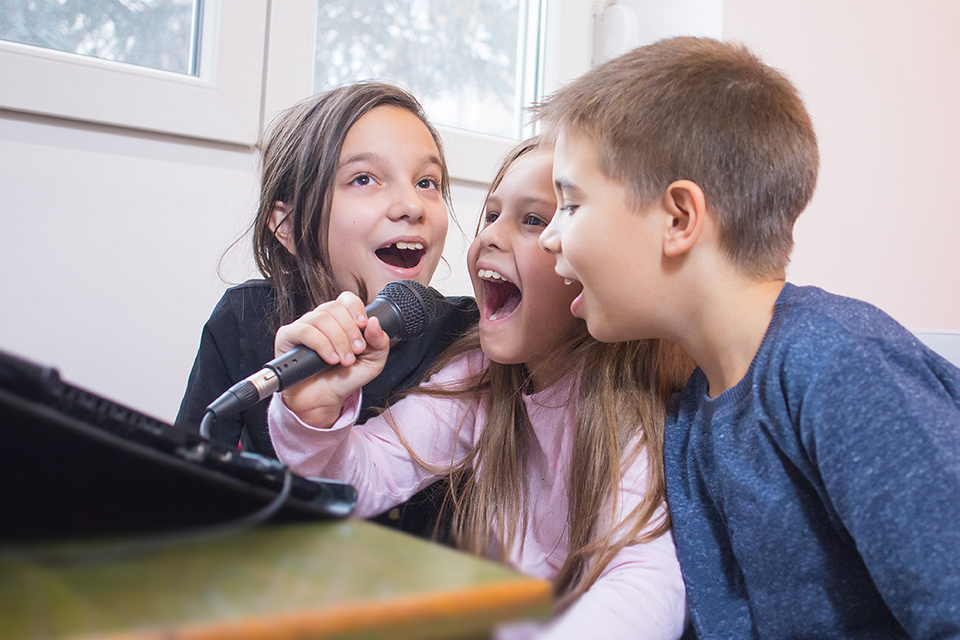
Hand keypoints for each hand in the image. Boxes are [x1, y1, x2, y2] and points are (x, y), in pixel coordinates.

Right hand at [274, 291, 390, 427]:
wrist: (324, 400)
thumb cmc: (345, 378)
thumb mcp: (373, 362)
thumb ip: (380, 342)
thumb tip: (374, 321)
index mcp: (340, 319)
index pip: (346, 299)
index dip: (356, 309)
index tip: (363, 326)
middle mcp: (321, 319)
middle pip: (335, 308)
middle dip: (350, 331)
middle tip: (356, 352)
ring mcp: (303, 326)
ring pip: (321, 318)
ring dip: (337, 340)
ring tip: (344, 360)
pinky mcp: (287, 337)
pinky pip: (304, 330)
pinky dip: (321, 344)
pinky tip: (330, 359)